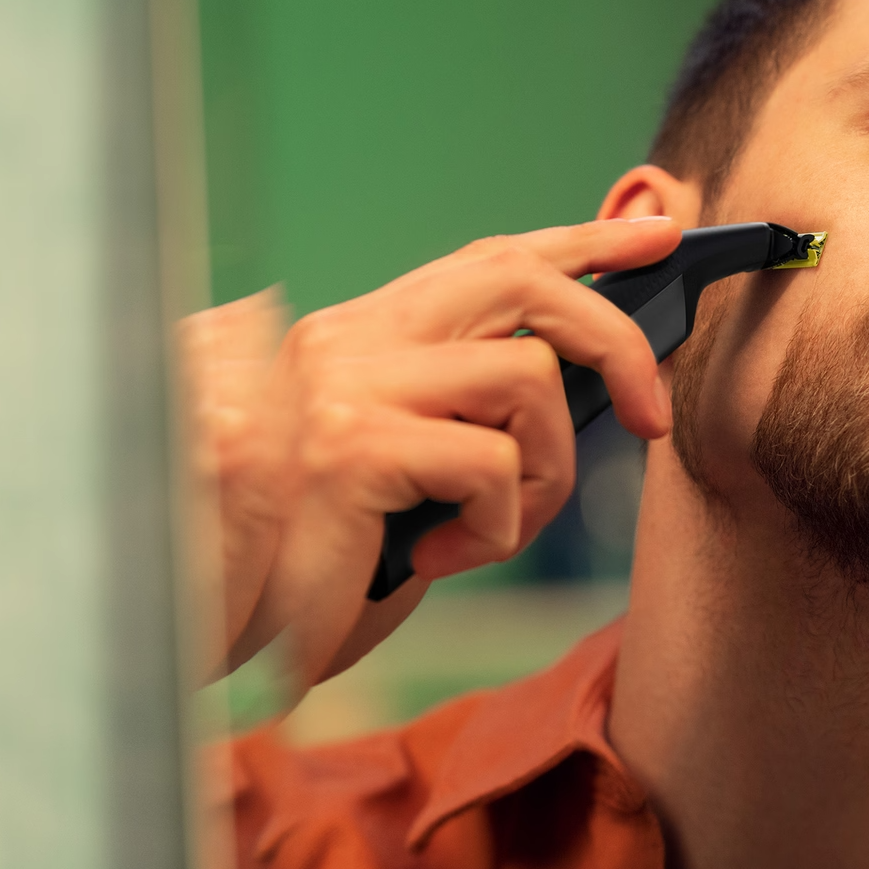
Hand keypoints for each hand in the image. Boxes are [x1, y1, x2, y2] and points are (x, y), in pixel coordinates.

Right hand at [181, 218, 680, 691]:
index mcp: (359, 335)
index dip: (582, 243)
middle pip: (523, 283)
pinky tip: (439, 557)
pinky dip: (497, 526)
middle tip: (653, 416)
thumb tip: (601, 385)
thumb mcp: (411, 475)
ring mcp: (341, 383)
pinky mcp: (350, 444)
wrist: (209, 634)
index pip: (488, 259)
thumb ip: (474, 414)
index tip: (658, 234)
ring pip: (528, 377)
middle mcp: (344, 337)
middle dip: (615, 339)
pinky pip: (494, 462)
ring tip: (488, 529)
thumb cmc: (313, 568)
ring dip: (545, 472)